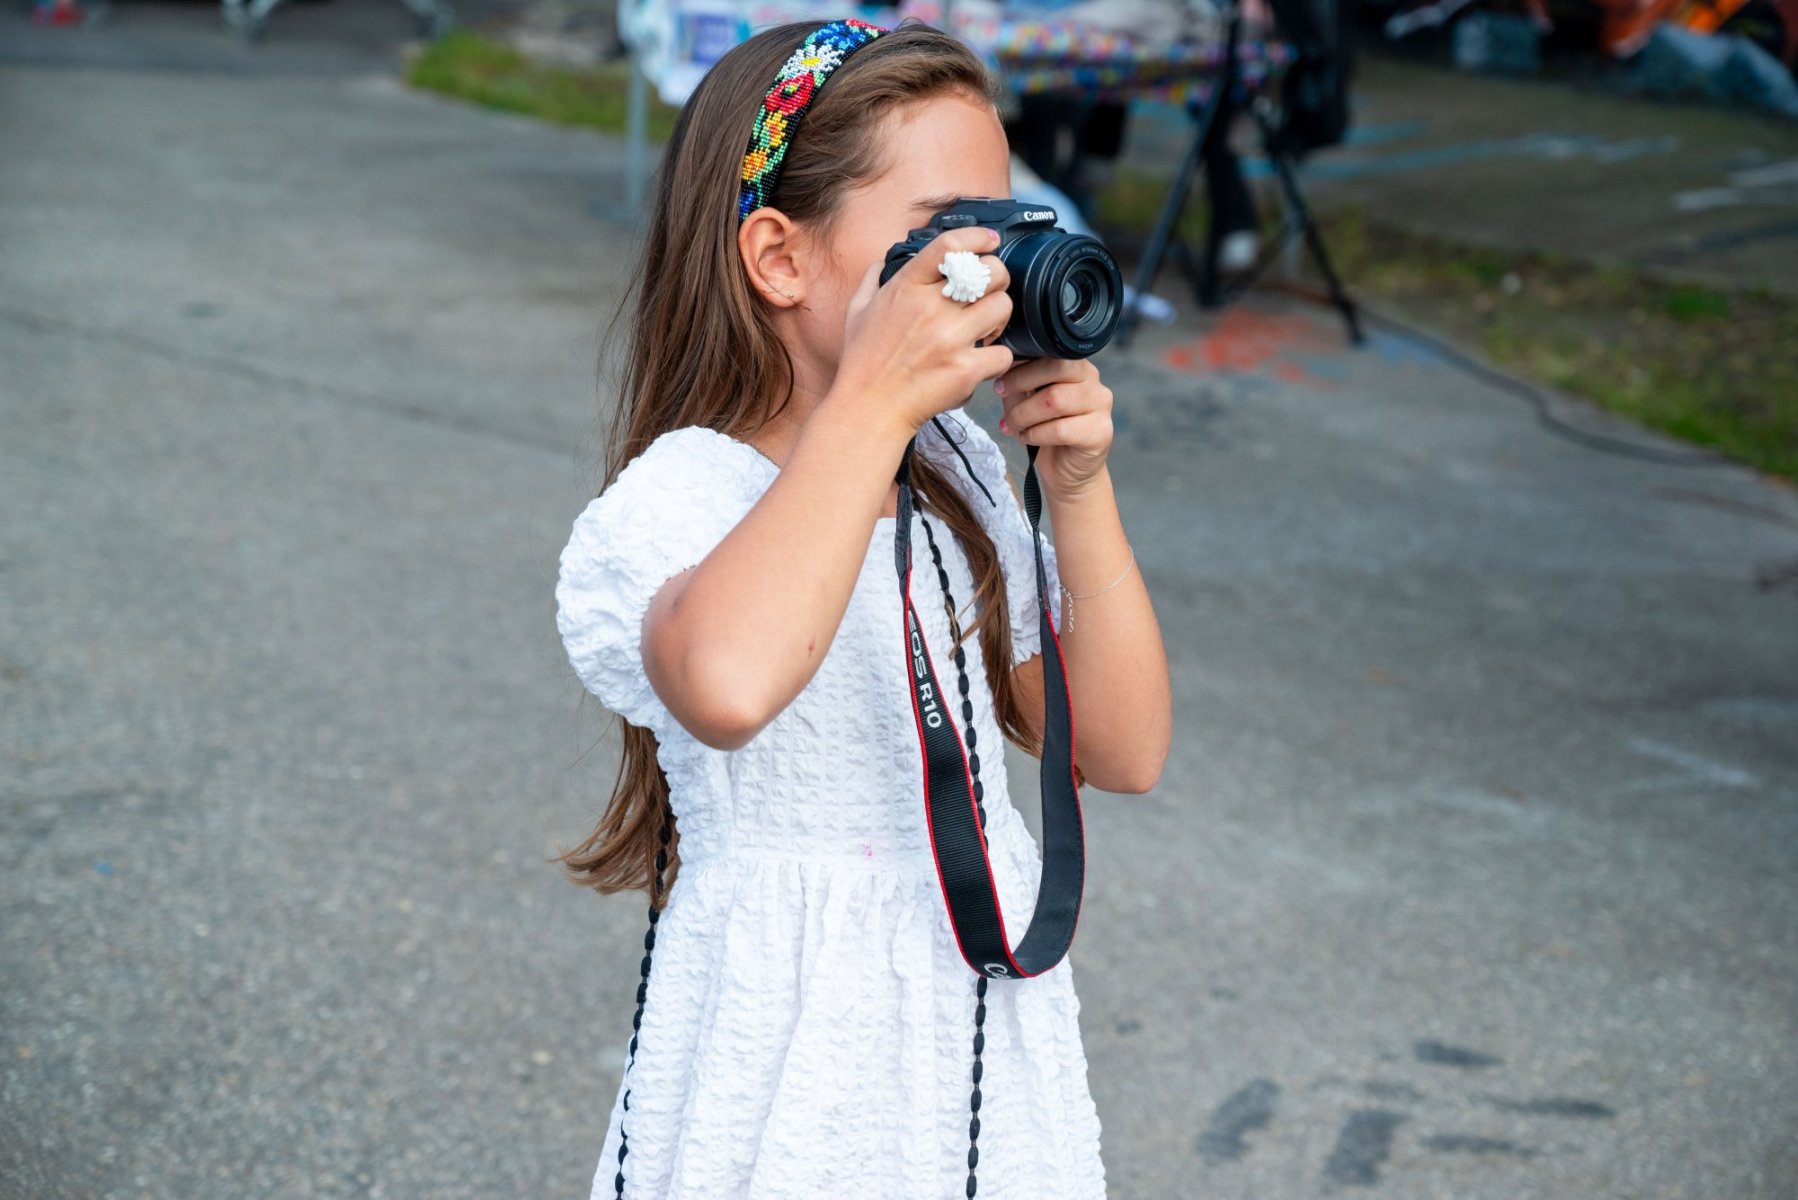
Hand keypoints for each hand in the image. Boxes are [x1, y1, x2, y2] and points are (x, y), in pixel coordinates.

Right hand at [830, 226, 1014, 439]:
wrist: (869, 409)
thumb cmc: (863, 361)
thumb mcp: (857, 310)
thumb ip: (872, 279)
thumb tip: (882, 262)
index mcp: (906, 287)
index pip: (950, 246)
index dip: (977, 238)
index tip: (989, 241)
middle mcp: (930, 308)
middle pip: (991, 273)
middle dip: (997, 281)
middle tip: (988, 296)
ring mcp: (950, 339)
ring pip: (1003, 307)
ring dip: (1000, 318)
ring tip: (985, 330)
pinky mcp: (965, 370)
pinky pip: (1003, 353)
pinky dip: (996, 359)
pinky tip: (980, 363)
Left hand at [994, 357, 1113, 499]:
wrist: (1067, 473)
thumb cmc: (1047, 433)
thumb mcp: (1027, 402)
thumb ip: (1020, 383)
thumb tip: (1000, 366)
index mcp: (1077, 368)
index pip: (1052, 352)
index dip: (1022, 365)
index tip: (1000, 381)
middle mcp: (1094, 383)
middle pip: (1057, 368)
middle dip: (1021, 382)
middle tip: (1001, 394)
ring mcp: (1101, 407)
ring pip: (1055, 400)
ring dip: (1024, 413)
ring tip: (1012, 425)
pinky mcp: (1100, 433)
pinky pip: (1060, 429)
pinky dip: (1036, 434)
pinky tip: (1027, 438)